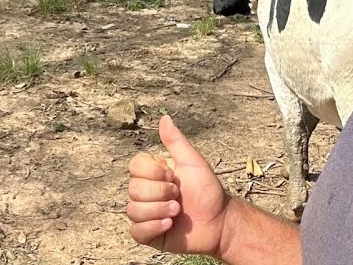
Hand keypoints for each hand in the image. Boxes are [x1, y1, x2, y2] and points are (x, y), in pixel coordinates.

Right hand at [126, 114, 230, 255]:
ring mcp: (146, 213)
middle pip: (133, 189)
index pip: (134, 166)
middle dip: (160, 193)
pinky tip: (170, 225)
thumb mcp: (193, 163)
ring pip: (133, 210)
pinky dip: (153, 227)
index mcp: (153, 174)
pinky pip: (136, 231)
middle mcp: (146, 192)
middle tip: (178, 196)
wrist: (219, 221)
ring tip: (177, 212)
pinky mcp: (149, 234)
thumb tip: (165, 117)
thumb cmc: (208, 191)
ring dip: (159, 210)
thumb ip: (176, 142)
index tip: (173, 175)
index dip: (152, 172)